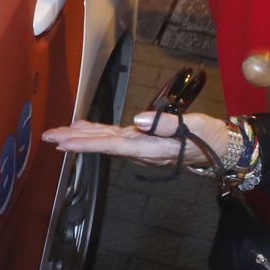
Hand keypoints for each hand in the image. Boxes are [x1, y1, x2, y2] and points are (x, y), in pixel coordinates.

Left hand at [42, 110, 225, 167]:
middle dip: (75, 141)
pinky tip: (83, 127)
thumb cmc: (209, 137)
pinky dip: (97, 131)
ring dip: (82, 136)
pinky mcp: (142, 140)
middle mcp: (140, 149)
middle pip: (102, 145)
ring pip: (105, 140)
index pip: (111, 146)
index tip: (64, 143)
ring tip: (60, 132)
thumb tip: (138, 119)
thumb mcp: (195, 127)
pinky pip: (114, 136)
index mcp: (149, 148)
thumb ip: (167, 124)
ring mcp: (140, 145)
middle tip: (48, 136)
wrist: (220, 149)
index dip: (86, 144)